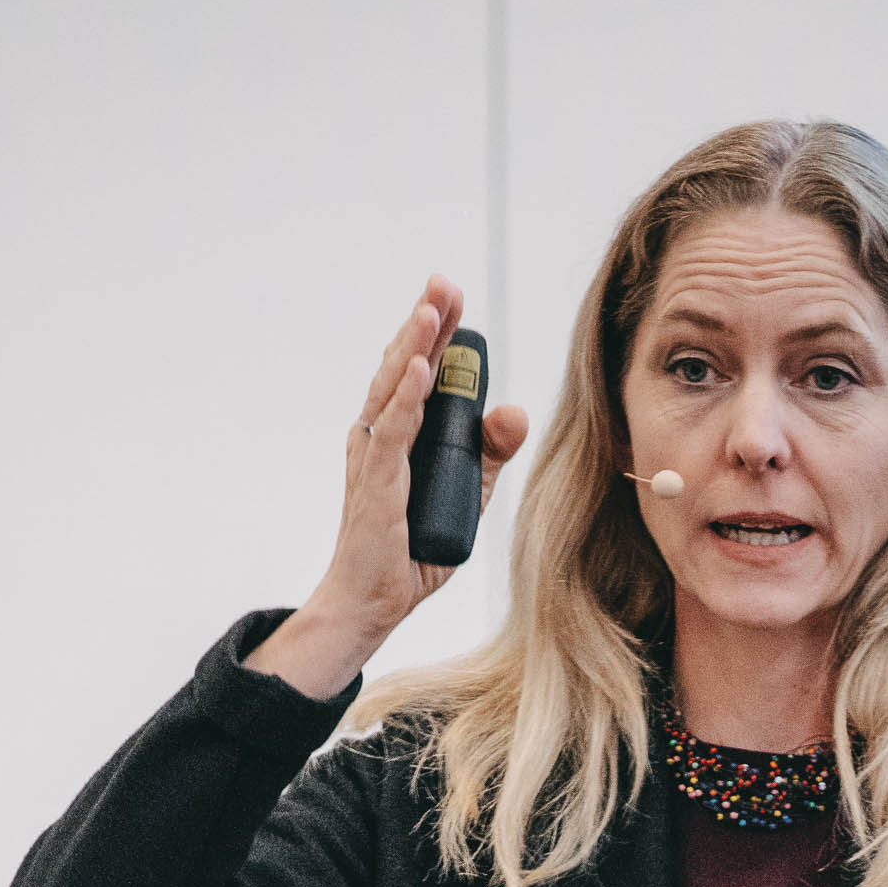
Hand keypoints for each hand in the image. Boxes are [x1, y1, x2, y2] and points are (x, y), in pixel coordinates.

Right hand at [245, 278, 529, 696]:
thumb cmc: (410, 551)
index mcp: (399, 435)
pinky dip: (407, 398)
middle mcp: (379, 435)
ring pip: (393, 388)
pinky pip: (393, 431)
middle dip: (424, 322)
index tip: (452, 296)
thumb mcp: (466, 495)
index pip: (418, 372)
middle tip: (443, 283)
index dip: (435, 332)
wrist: (371, 602)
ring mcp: (374, 456)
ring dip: (414, 345)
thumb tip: (516, 410)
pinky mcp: (377, 483)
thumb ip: (489, 454)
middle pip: (402, 366)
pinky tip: (421, 368)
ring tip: (432, 308)